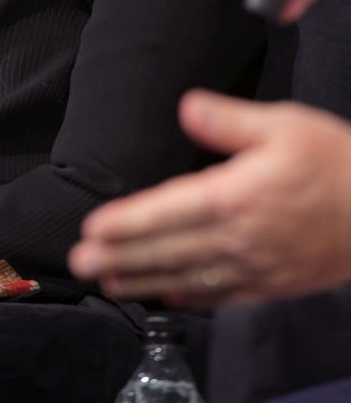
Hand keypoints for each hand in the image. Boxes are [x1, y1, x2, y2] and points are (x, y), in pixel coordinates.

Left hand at [68, 89, 350, 304]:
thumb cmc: (333, 161)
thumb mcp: (283, 124)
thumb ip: (229, 120)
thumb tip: (186, 107)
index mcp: (237, 196)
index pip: (170, 212)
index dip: (128, 222)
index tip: (92, 229)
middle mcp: (240, 238)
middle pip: (169, 250)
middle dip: (121, 257)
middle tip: (79, 263)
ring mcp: (256, 266)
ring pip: (189, 277)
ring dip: (144, 280)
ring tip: (108, 283)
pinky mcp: (273, 283)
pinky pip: (223, 294)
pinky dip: (191, 297)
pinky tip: (167, 296)